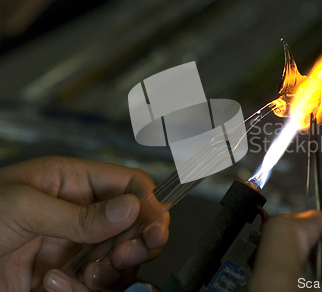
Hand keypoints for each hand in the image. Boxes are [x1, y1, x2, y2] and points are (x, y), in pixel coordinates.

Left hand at [0, 157, 169, 291]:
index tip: (155, 224)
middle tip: (131, 251)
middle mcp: (83, 216)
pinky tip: (54, 284)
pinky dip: (84, 289)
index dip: (149, 201)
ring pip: (123, 259)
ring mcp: (76, 249)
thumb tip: (131, 208)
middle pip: (135, 224)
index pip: (129, 184)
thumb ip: (80, 213)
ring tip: (92, 271)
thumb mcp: (23, 207)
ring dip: (114, 268)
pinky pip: (97, 287)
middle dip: (140, 239)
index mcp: (75, 183)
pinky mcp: (68, 279)